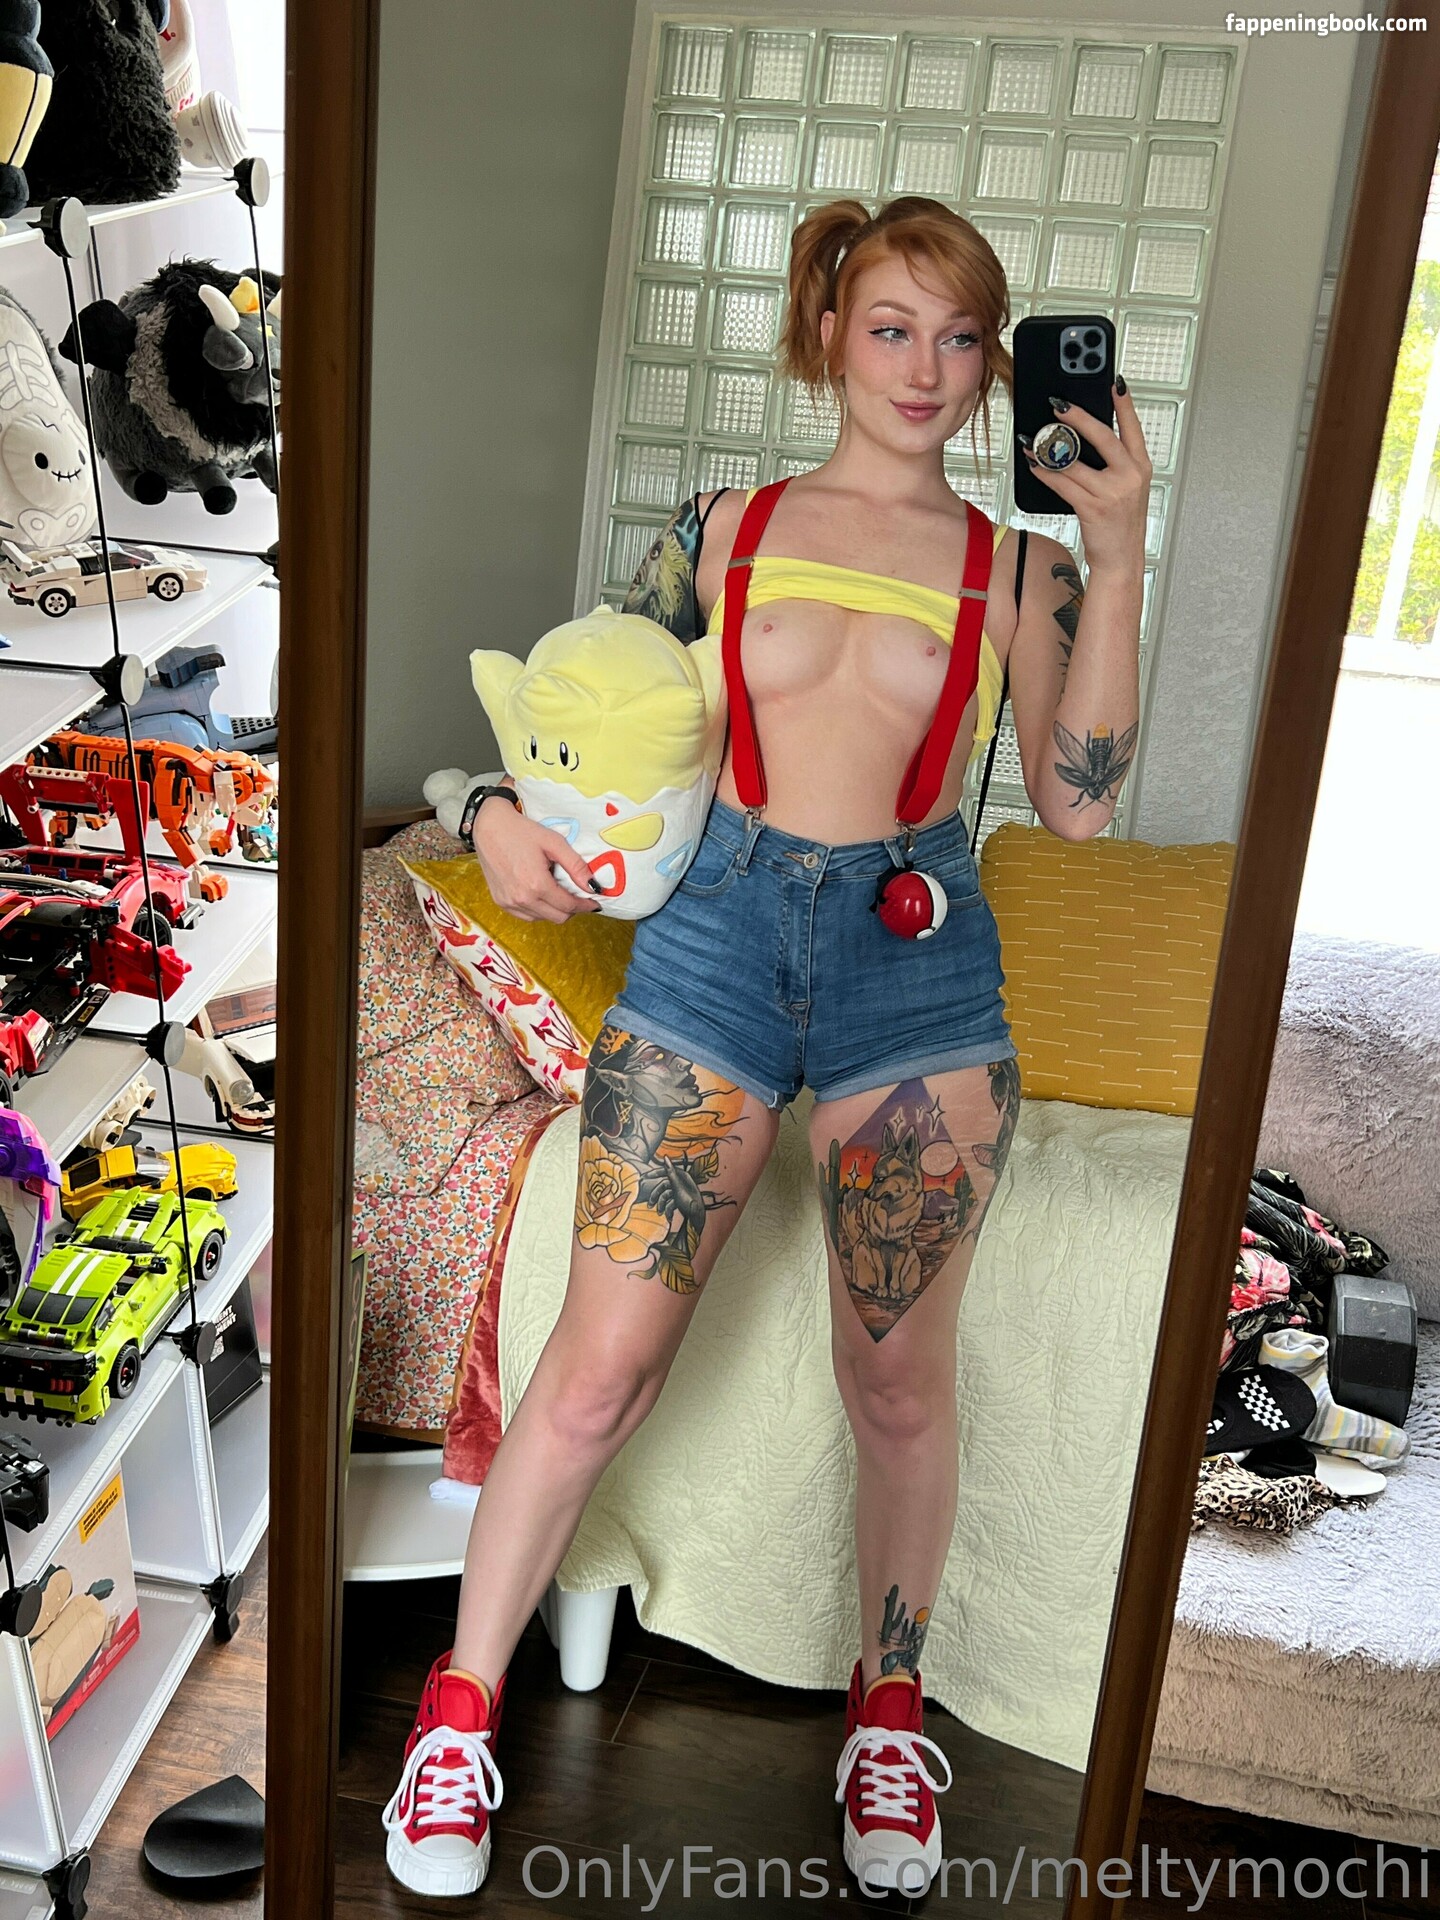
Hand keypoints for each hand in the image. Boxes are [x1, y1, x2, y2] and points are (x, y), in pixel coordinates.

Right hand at [472, 798, 601, 922]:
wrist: (489, 827)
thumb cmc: (521, 831)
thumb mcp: (554, 842)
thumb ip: (575, 866)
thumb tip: (593, 886)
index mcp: (536, 884)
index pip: (569, 906)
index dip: (585, 905)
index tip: (594, 902)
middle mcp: (522, 899)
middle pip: (558, 917)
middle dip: (572, 909)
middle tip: (578, 896)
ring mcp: (509, 903)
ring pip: (543, 918)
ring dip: (555, 909)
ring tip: (558, 891)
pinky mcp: (500, 902)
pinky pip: (526, 915)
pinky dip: (538, 910)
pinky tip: (541, 894)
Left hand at [1022, 382, 1151, 573]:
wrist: (1121, 559)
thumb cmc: (1120, 524)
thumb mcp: (1126, 489)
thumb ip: (1112, 464)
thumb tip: (1080, 440)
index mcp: (1141, 467)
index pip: (1133, 428)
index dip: (1125, 405)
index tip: (1116, 383)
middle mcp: (1130, 476)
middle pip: (1103, 437)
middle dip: (1078, 417)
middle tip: (1059, 404)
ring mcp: (1112, 492)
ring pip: (1076, 463)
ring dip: (1050, 450)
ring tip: (1033, 440)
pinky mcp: (1093, 508)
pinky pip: (1063, 484)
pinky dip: (1045, 474)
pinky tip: (1034, 466)